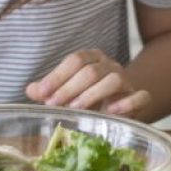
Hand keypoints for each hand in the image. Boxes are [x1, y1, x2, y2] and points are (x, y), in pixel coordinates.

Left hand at [25, 49, 151, 117]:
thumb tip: (30, 90)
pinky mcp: (140, 96)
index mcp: (91, 57)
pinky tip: (112, 112)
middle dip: (70, 88)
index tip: (43, 94)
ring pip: (113, 80)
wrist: (120, 102)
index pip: (74, 60)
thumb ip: (49, 89)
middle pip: (90, 71)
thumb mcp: (67, 90)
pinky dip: (127, 103)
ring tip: (77, 109)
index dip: (57, 76)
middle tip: (55, 104)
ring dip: (93, 95)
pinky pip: (140, 96)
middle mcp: (109, 65)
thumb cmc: (88, 94)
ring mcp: (126, 80)